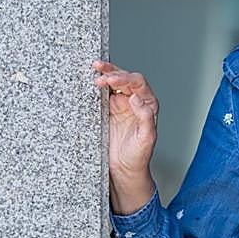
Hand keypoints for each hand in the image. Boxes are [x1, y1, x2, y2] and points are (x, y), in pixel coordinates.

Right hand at [91, 59, 158, 209]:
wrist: (124, 170)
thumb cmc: (139, 156)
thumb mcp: (146, 139)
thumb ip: (145, 117)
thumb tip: (137, 98)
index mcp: (148, 105)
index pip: (138, 84)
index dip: (125, 78)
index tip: (111, 80)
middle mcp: (136, 102)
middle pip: (125, 79)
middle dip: (113, 72)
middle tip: (99, 71)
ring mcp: (121, 105)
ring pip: (114, 84)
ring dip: (105, 73)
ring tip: (95, 67)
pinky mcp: (108, 111)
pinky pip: (103, 95)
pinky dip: (97, 86)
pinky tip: (90, 80)